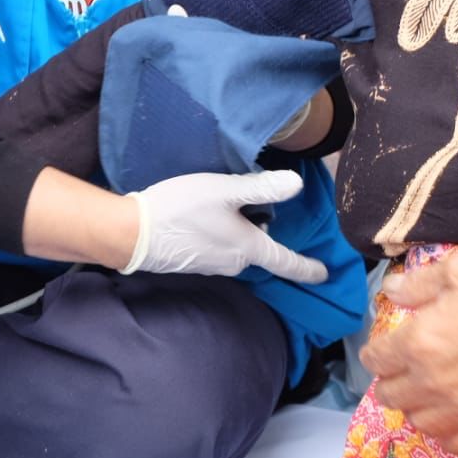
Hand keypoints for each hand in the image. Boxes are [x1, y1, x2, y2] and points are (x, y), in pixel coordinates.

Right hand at [120, 170, 328, 282]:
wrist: (133, 234)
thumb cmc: (181, 209)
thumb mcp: (223, 190)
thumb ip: (261, 187)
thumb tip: (297, 185)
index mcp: (248, 248)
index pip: (287, 262)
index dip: (308, 268)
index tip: (324, 273)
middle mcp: (234, 263)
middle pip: (261, 253)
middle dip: (267, 239)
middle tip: (265, 213)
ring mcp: (212, 266)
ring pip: (238, 251)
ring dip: (242, 236)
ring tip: (234, 211)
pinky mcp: (192, 263)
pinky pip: (219, 251)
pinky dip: (222, 238)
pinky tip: (209, 220)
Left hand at [359, 251, 457, 453]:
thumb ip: (419, 283)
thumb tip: (392, 291)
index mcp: (419, 342)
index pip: (377, 359)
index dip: (375, 353)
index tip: (381, 350)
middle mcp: (433, 383)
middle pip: (391, 395)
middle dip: (390, 380)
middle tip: (400, 370)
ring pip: (418, 422)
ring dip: (415, 407)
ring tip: (424, 393)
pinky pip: (453, 444)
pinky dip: (445, 432)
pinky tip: (451, 417)